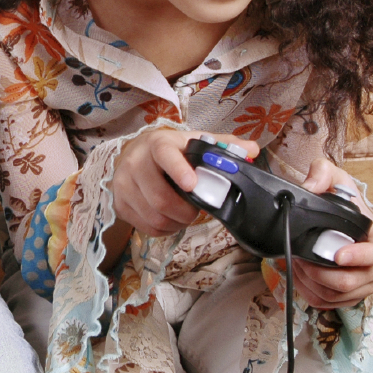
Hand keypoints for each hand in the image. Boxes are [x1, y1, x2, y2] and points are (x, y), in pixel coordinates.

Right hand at [112, 129, 260, 236]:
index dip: (178, 171)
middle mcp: (136, 162)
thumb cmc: (171, 150)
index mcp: (158, 144)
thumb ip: (223, 146)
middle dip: (185, 212)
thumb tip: (253, 149)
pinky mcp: (119, 203)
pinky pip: (145, 227)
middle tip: (196, 212)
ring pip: (153, 217)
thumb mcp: (194, 143)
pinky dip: (163, 230)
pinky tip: (170, 220)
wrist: (134, 153)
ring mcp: (123, 184)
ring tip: (184, 216)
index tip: (192, 185)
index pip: (165, 155)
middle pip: (160, 198)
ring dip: (175, 223)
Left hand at [290, 158, 372, 309]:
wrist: (340, 221)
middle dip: (320, 272)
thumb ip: (323, 172)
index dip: (358, 258)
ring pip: (335, 295)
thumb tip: (310, 186)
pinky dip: (308, 292)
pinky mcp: (346, 296)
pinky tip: (299, 276)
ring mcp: (362, 284)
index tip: (337, 255)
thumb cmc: (343, 202)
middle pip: (350, 282)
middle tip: (301, 257)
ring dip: (311, 282)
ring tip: (298, 262)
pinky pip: (326, 303)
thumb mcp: (335, 178)